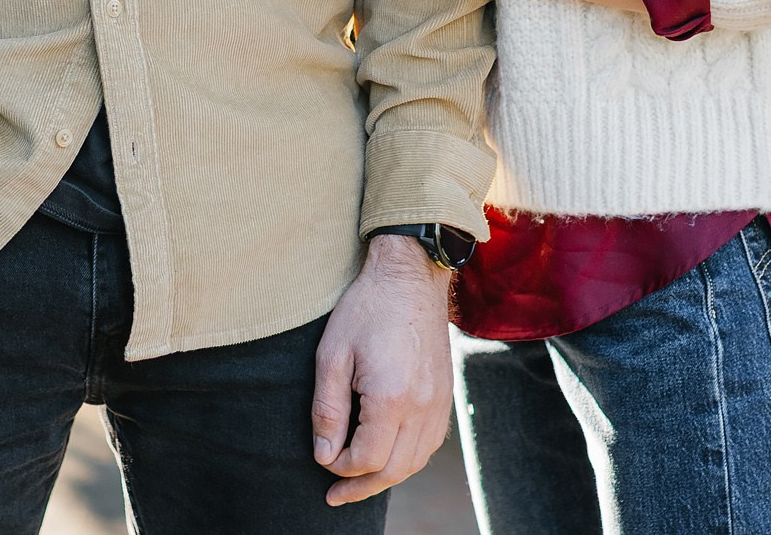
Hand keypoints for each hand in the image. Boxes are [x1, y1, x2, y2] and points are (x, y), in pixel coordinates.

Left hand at [310, 233, 454, 504]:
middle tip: (335, 496)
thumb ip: (327, 409)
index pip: (367, 458)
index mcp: (391, 397)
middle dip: (362, 486)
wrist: (410, 274)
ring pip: (416, 461)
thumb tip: (324, 455)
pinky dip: (408, 458)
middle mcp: (422, 406)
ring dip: (387, 477)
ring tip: (359, 482)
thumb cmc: (366, 308)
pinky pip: (430, 442)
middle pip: (394, 469)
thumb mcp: (332, 354)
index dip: (341, 469)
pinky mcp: (446, 393)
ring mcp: (439, 401)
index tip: (323, 460)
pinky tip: (388, 456)